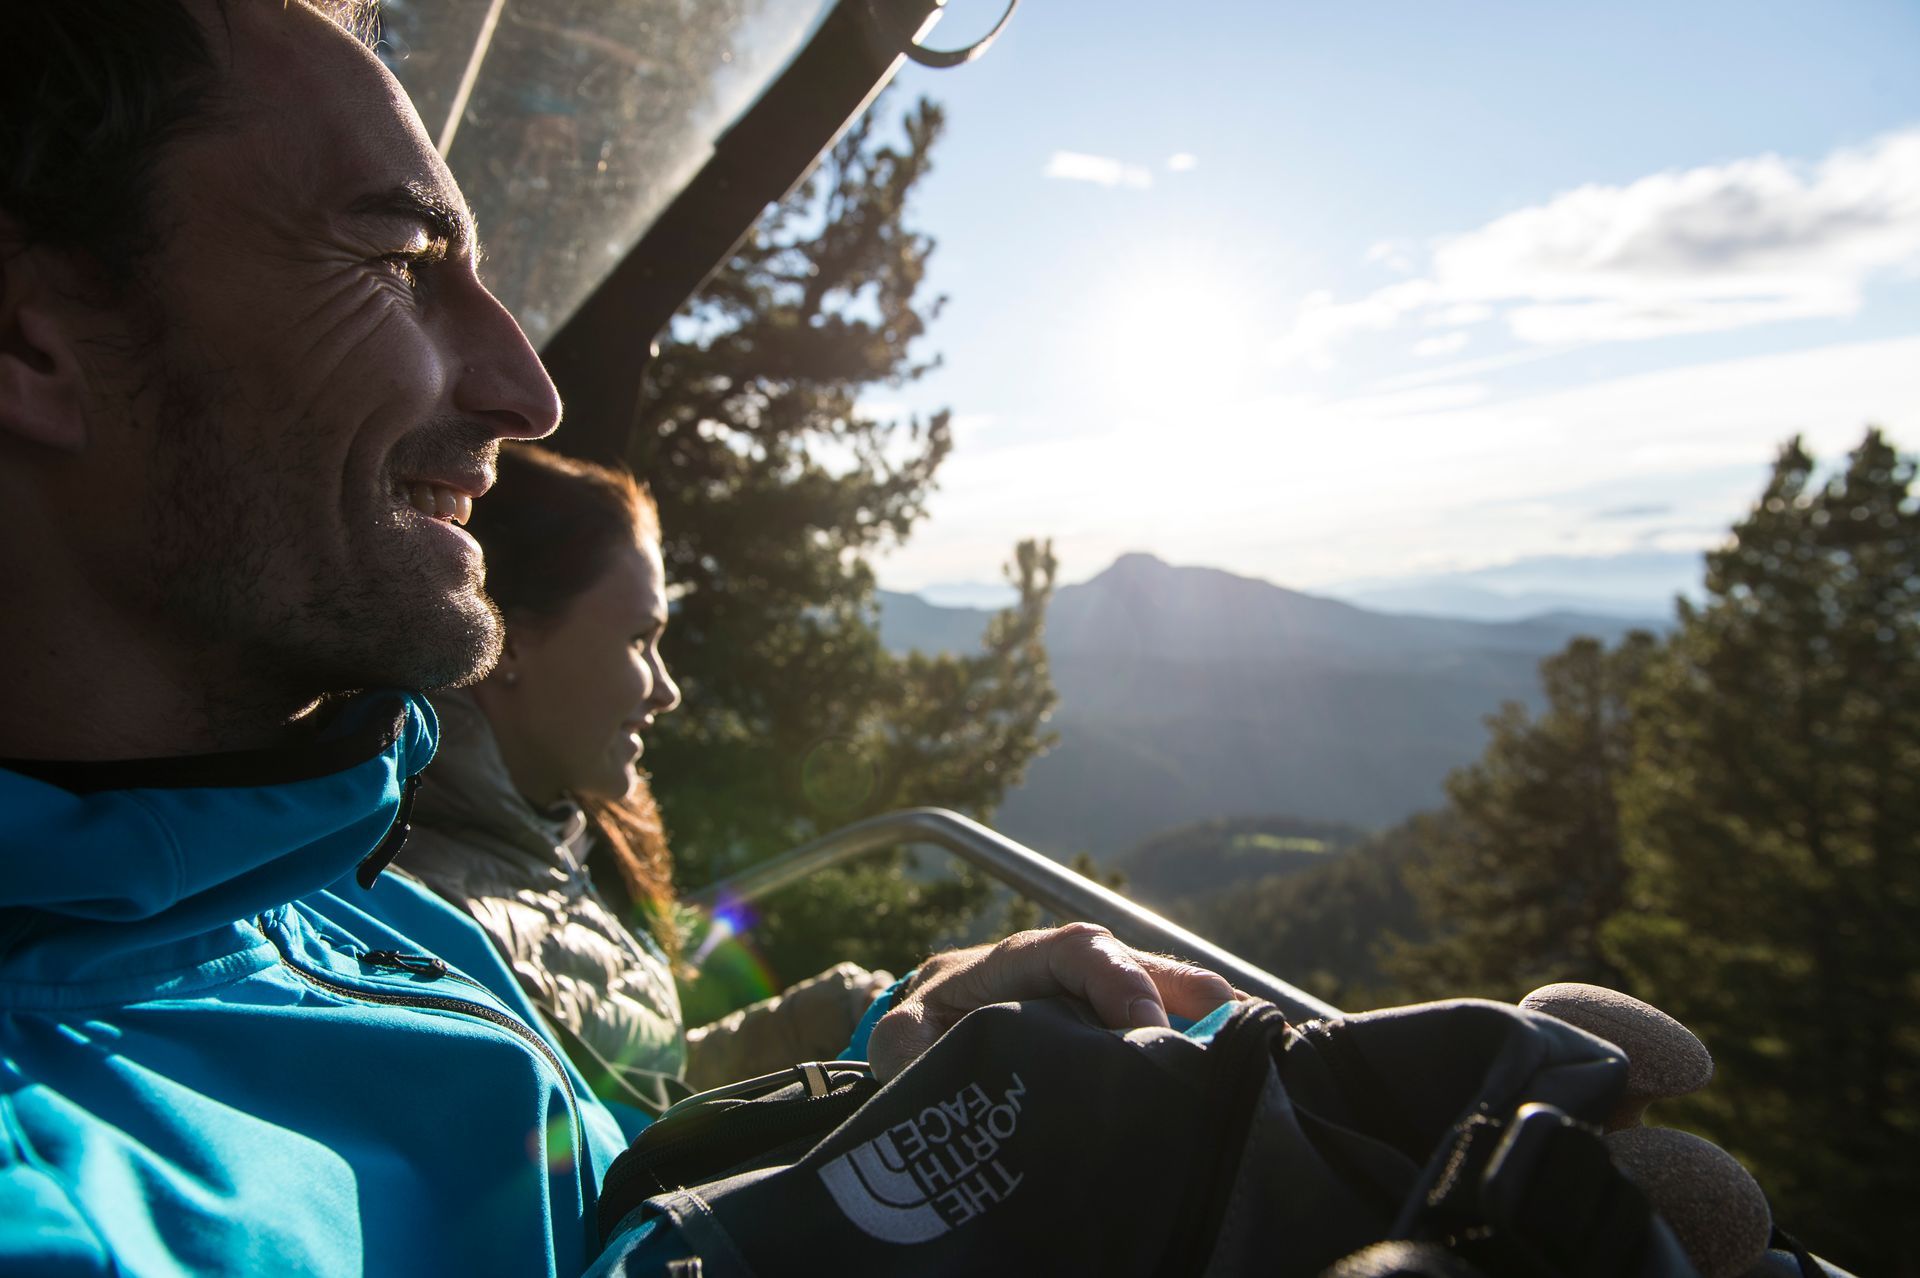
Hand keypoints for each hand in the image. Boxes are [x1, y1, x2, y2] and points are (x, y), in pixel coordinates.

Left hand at [867, 922, 1238, 1081]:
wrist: (930, 1033)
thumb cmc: (920, 1032)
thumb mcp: (900, 1041)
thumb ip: (907, 1048)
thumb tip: (933, 1064)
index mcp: (1017, 960)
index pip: (1077, 949)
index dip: (1117, 977)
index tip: (1145, 1021)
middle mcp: (1071, 968)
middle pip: (1141, 962)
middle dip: (1188, 992)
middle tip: (1228, 1031)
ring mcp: (1101, 994)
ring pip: (1166, 989)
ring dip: (1209, 1016)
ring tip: (1254, 1050)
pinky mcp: (1120, 1025)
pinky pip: (1173, 1021)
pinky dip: (1207, 1037)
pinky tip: (1246, 1066)